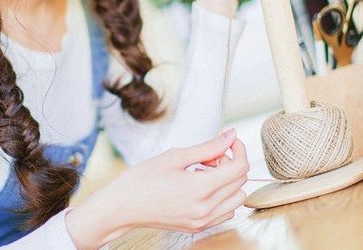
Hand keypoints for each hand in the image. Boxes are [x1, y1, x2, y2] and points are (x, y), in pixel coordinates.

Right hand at [65, 129, 248, 248]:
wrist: (122, 207)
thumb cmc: (142, 179)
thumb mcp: (175, 157)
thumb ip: (208, 147)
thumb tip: (231, 135)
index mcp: (200, 189)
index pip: (239, 167)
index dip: (239, 149)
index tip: (229, 141)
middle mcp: (206, 209)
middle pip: (240, 182)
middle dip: (230, 163)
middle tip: (208, 156)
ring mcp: (203, 221)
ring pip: (237, 198)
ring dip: (228, 182)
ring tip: (203, 173)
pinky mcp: (198, 227)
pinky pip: (225, 211)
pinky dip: (222, 197)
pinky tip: (201, 187)